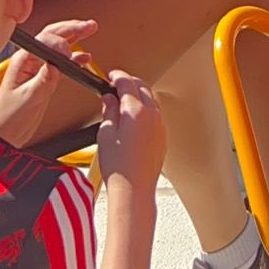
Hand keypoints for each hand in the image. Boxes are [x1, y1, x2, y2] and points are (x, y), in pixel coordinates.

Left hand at [0, 20, 99, 145]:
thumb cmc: (7, 120)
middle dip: (71, 28)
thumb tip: (56, 64)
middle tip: (88, 26)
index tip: (71, 54)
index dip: (60, 43)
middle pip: (52, 36)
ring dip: (74, 38)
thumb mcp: (28, 99)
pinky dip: (74, 58)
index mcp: (21, 61)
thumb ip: (43, 80)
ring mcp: (36, 70)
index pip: (44, 41)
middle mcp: (29, 62)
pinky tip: (83, 58)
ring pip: (58, 47)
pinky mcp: (43, 80)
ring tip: (89, 30)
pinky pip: (61, 63)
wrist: (3, 138)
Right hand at [98, 71, 165, 196]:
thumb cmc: (118, 167)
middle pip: (143, 87)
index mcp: (136, 111)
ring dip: (140, 94)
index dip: (117, 76)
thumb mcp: (105, 135)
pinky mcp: (162, 137)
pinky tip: (135, 118)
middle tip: (116, 85)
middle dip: (130, 82)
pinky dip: (146, 108)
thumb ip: (109, 112)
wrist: (134, 191)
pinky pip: (156, 114)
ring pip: (151, 99)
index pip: (128, 83)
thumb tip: (109, 99)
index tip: (110, 76)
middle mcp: (152, 114)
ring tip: (125, 101)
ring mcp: (160, 125)